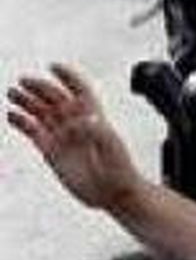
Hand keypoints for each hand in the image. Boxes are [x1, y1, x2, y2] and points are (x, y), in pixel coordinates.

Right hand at [7, 65, 143, 212]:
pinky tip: (11, 115)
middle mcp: (76, 123)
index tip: (54, 66)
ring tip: (12, 93)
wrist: (112, 193)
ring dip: (27, 101)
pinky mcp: (51, 152)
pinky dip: (22, 123)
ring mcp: (62, 136)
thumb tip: (81, 120)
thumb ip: (97, 131)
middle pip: (55, 98)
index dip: (68, 77)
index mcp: (94, 115)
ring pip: (41, 113)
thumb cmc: (120, 168)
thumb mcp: (112, 146)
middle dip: (40, 88)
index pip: (80, 90)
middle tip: (23, 80)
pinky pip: (33, 132)